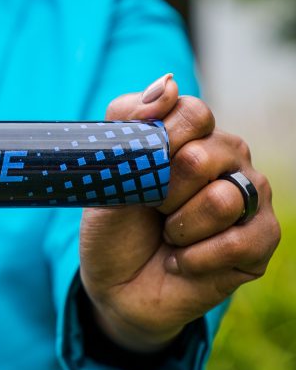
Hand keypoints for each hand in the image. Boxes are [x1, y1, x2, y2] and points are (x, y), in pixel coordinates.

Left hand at [79, 74, 280, 352]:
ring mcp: (252, 198)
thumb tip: (167, 83)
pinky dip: (195, 259)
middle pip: (203, 155)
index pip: (192, 112)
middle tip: (152, 210)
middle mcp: (230, 158)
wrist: (116, 286)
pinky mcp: (262, 241)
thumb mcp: (106, 172)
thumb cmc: (115, 225)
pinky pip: (237, 242)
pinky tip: (181, 263)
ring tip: (169, 237)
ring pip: (223, 200)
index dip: (157, 144)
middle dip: (161, 192)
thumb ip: (130, 123)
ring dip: (179, 228)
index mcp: (195, 133)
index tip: (136, 171)